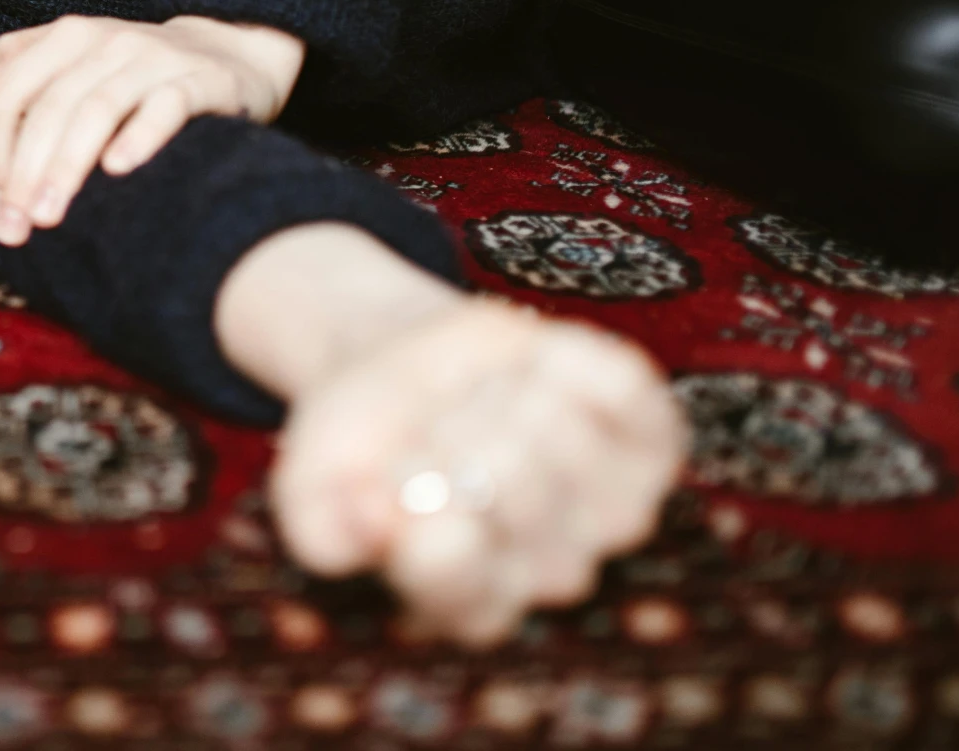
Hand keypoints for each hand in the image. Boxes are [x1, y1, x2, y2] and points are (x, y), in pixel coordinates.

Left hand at [0, 14, 304, 245]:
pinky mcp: (199, 79)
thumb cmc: (135, 80)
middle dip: (23, 172)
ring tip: (49, 215)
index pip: (3, 93)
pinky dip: (138, 137)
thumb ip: (30, 99)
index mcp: (61, 38)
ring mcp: (153, 56)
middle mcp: (103, 40)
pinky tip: (117, 170)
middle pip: (48, 107)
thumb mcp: (77, 71)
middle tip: (16, 227)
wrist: (229, 53)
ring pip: (98, 108)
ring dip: (67, 165)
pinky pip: (165, 106)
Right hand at [266, 297, 689, 648]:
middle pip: (512, 487)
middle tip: (428, 420)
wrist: (409, 367)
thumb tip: (369, 524)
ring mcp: (612, 510)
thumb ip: (323, 524)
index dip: (431, 537)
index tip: (386, 489)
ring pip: (563, 435)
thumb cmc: (361, 440)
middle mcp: (548, 569)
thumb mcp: (310, 484)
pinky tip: (539, 363)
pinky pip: (626, 392)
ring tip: (476, 394)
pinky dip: (573, 361)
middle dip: (449, 430)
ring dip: (498, 390)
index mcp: (467, 596)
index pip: (466, 586)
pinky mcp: (649, 444)